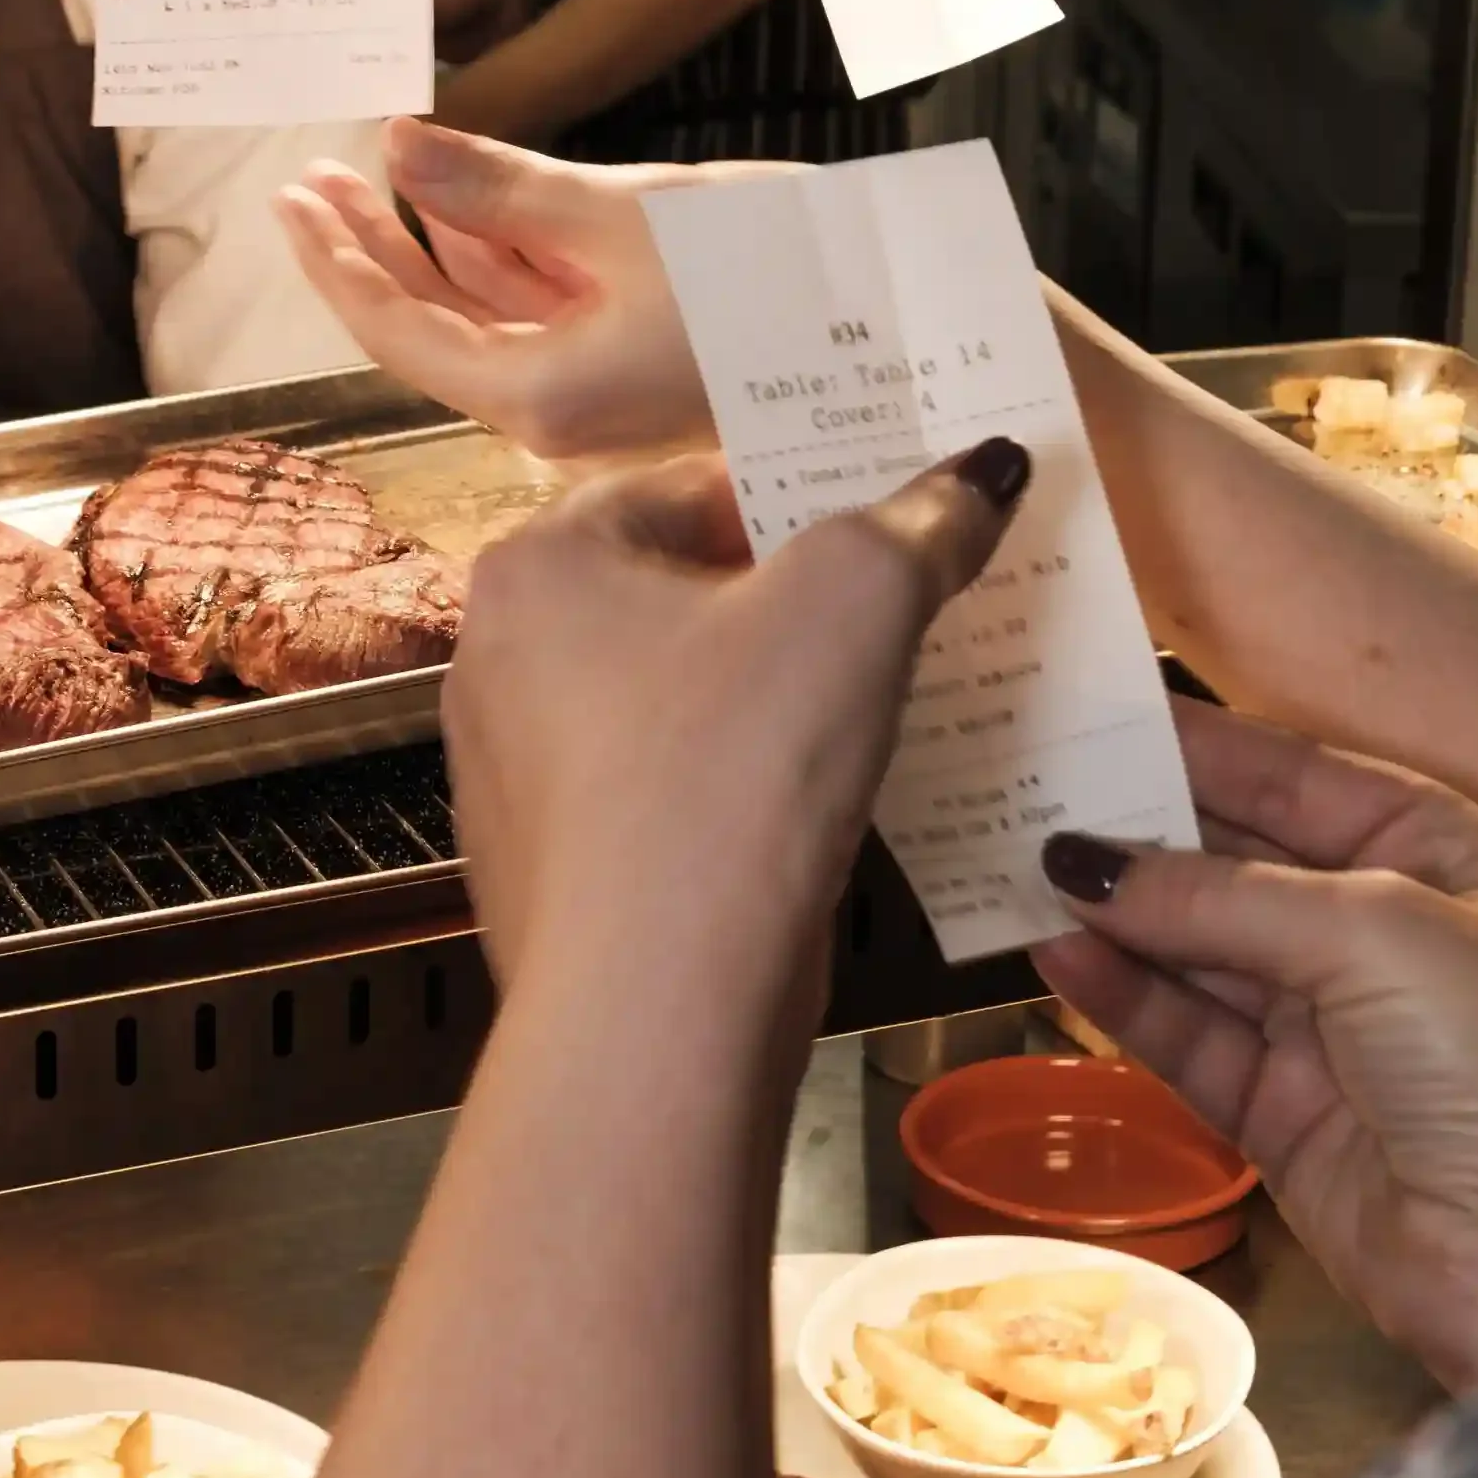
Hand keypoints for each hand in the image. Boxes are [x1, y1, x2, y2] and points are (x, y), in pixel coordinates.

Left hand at [278, 120, 758, 461]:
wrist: (913, 329)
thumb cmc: (777, 274)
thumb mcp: (621, 211)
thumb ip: (499, 186)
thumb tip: (400, 147)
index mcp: (543, 401)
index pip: (403, 333)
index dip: (339, 263)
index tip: (291, 198)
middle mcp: (562, 418)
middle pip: (434, 330)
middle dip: (370, 249)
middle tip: (311, 179)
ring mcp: (602, 399)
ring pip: (488, 320)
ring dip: (430, 247)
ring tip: (368, 174)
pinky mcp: (637, 372)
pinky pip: (544, 317)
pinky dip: (500, 261)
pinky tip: (460, 206)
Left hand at [447, 437, 1031, 1009]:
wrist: (657, 1006)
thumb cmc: (734, 774)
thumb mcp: (857, 606)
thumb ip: (919, 522)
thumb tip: (981, 471)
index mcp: (538, 566)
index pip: (690, 485)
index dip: (804, 495)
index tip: (893, 524)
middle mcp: (496, 661)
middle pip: (676, 594)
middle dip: (789, 605)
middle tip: (900, 613)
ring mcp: (513, 777)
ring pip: (670, 702)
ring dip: (766, 703)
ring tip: (873, 714)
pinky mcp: (549, 875)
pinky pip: (661, 798)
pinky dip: (732, 794)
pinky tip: (808, 819)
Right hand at [1038, 703, 1477, 1394]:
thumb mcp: (1377, 931)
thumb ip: (1220, 894)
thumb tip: (1085, 862)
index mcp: (1448, 858)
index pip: (1303, 780)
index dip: (1204, 746)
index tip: (1099, 712)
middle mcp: (1387, 937)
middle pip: (1238, 865)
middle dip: (1140, 831)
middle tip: (1030, 785)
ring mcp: (1332, 1032)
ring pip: (1197, 954)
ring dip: (1114, 916)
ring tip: (1014, 867)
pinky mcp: (1284, 1120)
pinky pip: (1186, 1039)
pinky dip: (1122, 998)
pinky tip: (1059, 954)